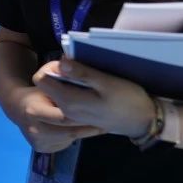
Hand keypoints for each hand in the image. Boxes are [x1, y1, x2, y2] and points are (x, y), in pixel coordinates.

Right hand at [6, 84, 103, 152]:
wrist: (17, 107)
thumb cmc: (37, 94)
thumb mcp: (47, 88)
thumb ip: (62, 91)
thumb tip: (86, 90)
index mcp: (34, 112)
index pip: (64, 118)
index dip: (82, 117)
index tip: (100, 114)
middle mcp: (34, 130)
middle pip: (68, 132)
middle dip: (87, 128)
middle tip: (105, 124)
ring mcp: (37, 141)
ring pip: (68, 140)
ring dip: (82, 134)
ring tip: (97, 127)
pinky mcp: (40, 148)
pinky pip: (63, 144)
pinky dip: (72, 138)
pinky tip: (80, 131)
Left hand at [32, 59, 155, 138]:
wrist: (142, 121)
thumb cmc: (128, 99)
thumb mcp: (107, 82)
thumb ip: (82, 73)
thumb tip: (60, 62)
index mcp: (68, 101)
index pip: (40, 79)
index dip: (49, 66)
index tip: (66, 61)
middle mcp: (65, 110)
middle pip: (47, 85)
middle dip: (57, 72)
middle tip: (78, 66)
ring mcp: (72, 114)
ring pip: (56, 92)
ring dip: (65, 80)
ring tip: (85, 76)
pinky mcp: (80, 115)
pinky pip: (67, 98)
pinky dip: (73, 89)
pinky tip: (89, 86)